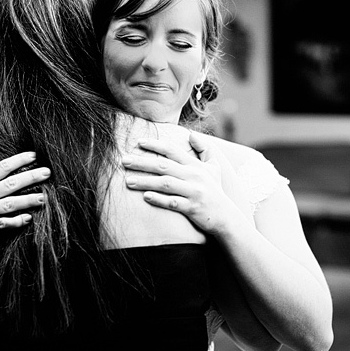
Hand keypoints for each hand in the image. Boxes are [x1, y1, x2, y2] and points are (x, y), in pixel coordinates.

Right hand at [0, 151, 49, 262]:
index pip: (1, 168)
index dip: (18, 160)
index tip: (34, 155)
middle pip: (10, 184)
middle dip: (30, 177)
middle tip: (47, 173)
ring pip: (10, 205)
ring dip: (28, 201)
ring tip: (44, 197)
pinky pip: (4, 224)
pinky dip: (17, 221)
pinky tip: (29, 217)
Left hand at [121, 132, 239, 234]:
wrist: (226, 216)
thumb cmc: (215, 191)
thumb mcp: (213, 167)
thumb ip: (204, 149)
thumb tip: (191, 134)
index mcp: (195, 166)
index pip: (172, 150)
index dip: (155, 145)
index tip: (138, 142)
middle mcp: (193, 176)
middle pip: (163, 166)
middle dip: (142, 162)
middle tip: (123, 160)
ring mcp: (193, 192)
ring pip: (165, 184)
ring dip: (145, 181)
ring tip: (128, 181)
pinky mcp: (192, 207)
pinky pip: (172, 202)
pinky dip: (159, 199)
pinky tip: (145, 197)